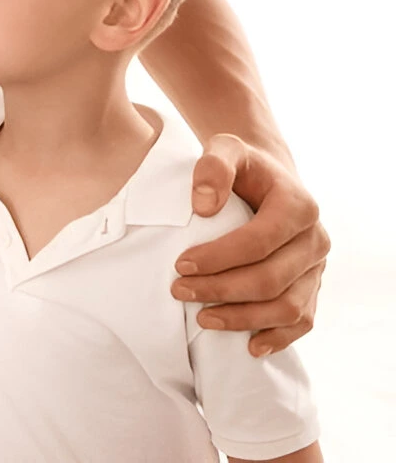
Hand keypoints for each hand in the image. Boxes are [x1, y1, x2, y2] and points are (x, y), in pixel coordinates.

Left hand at [172, 134, 329, 355]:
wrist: (266, 179)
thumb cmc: (242, 167)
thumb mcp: (225, 149)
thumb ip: (213, 167)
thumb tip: (203, 206)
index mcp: (298, 206)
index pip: (260, 240)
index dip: (219, 257)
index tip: (180, 264)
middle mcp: (315, 240)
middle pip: (271, 278)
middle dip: (221, 290)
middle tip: (179, 291)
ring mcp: (316, 268)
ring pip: (287, 306)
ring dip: (243, 319)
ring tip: (202, 320)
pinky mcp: (312, 287)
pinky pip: (303, 321)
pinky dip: (278, 337)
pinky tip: (249, 347)